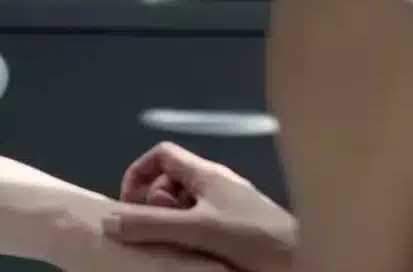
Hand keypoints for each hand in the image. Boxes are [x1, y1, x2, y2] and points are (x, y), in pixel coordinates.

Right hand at [105, 142, 295, 271]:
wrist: (303, 259)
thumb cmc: (253, 236)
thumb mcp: (197, 229)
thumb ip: (153, 224)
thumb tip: (109, 221)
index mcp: (206, 173)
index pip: (162, 154)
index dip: (139, 173)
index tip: (129, 204)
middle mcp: (216, 185)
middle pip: (170, 181)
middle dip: (154, 204)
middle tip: (158, 230)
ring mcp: (229, 206)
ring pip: (186, 206)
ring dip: (172, 223)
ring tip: (177, 245)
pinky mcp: (238, 229)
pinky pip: (202, 224)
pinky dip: (190, 236)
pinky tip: (194, 255)